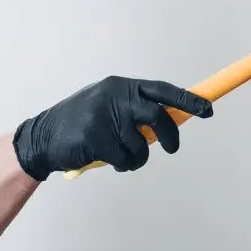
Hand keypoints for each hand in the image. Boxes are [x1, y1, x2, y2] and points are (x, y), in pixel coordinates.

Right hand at [12, 76, 212, 179]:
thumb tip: (170, 122)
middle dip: (170, 135)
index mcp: (121, 86)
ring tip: (123, 156)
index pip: (162, 90)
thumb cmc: (82, 124)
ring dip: (137, 157)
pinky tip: (110, 161)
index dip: (187, 100)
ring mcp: (104, 116)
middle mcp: (114, 96)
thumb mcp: (108, 106)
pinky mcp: (96, 137)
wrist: (43, 138)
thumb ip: (135, 110)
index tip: (207, 110)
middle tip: (172, 148)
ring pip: (142, 145)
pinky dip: (124, 165)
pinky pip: (126, 158)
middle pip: (158, 116)